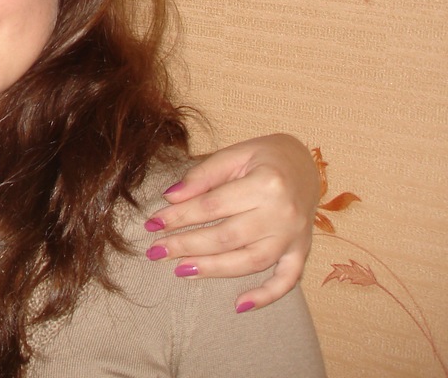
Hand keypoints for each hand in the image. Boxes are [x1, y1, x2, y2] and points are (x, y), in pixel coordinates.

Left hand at [143, 134, 317, 311]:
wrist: (306, 164)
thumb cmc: (266, 156)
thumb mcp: (235, 153)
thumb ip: (203, 175)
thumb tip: (171, 197)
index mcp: (266, 183)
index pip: (212, 206)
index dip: (179, 216)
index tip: (153, 223)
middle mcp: (282, 213)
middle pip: (227, 237)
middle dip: (187, 245)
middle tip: (156, 251)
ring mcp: (294, 236)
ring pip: (250, 261)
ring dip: (213, 269)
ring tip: (180, 271)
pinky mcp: (302, 250)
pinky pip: (287, 280)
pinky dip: (266, 296)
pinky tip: (239, 305)